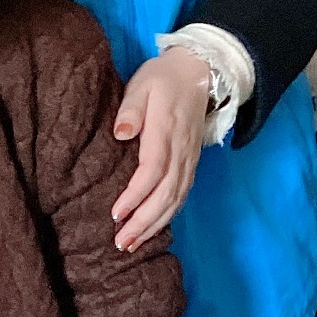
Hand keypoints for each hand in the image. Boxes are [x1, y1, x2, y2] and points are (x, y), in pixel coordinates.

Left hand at [111, 50, 211, 251]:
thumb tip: (122, 133)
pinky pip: (182, 195)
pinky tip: (153, 228)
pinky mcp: (191, 163)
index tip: (116, 213)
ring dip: (155, 225)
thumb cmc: (164, 78)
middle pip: (166, 194)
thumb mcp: (143, 83)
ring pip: (176, 200)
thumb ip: (131, 108)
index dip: (135, 196)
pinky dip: (168, 215)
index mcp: (166, 133)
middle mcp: (181, 152)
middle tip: (121, 242)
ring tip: (133, 244)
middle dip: (144, 222)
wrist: (201, 72)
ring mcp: (189, 159)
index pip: (152, 171)